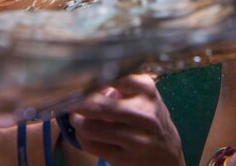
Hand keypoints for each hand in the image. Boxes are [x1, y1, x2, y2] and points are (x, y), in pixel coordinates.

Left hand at [69, 74, 183, 165]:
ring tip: (77, 118)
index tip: (77, 80)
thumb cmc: (149, 117)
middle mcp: (143, 113)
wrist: (166, 154)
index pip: (112, 77)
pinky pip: (90, 144)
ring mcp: (136, 138)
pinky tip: (86, 133)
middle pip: (96, 105)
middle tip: (69, 100)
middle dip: (76, 102)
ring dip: (77, 121)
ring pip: (88, 127)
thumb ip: (118, 84)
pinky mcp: (125, 158)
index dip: (89, 80)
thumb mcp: (143, 95)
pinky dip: (82, 137)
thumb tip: (84, 81)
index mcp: (146, 90)